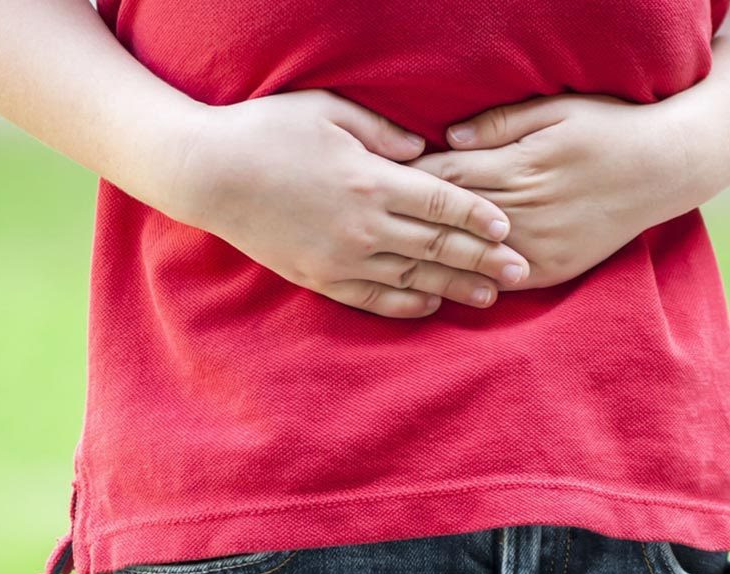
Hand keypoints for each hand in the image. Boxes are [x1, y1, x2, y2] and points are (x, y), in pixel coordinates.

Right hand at [157, 89, 531, 317]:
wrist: (208, 174)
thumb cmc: (268, 131)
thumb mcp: (329, 111)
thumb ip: (383, 132)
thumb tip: (425, 152)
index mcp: (371, 180)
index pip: (442, 202)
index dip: (479, 216)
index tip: (509, 226)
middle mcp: (364, 225)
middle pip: (438, 245)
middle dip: (484, 259)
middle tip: (521, 270)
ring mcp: (341, 257)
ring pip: (412, 277)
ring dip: (454, 287)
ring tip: (490, 297)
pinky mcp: (319, 277)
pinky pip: (372, 298)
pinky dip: (405, 303)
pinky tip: (431, 306)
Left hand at [403, 93, 708, 289]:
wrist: (665, 170)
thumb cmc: (608, 129)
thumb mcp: (555, 109)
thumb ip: (499, 125)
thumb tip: (447, 139)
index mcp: (521, 166)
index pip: (449, 175)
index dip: (411, 179)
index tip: (381, 179)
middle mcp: (527, 210)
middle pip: (452, 218)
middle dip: (411, 220)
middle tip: (372, 221)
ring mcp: (541, 246)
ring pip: (471, 256)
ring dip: (431, 258)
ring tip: (393, 258)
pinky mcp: (554, 270)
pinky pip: (502, 281)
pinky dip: (470, 281)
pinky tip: (441, 283)